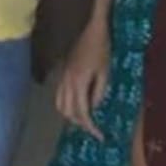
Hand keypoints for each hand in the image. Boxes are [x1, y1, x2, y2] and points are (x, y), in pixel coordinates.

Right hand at [55, 19, 110, 139]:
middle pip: (68, 112)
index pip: (82, 112)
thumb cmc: (102, 48)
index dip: (90, 127)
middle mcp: (67, 82)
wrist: (91, 29)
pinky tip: (75, 106)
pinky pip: (59, 96)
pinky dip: (65, 106)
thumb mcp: (106, 71)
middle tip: (94, 129)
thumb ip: (99, 92)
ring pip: (60, 105)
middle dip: (81, 123)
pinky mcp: (62, 74)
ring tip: (84, 120)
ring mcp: (62, 78)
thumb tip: (95, 108)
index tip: (100, 136)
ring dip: (71, 116)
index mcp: (79, 83)